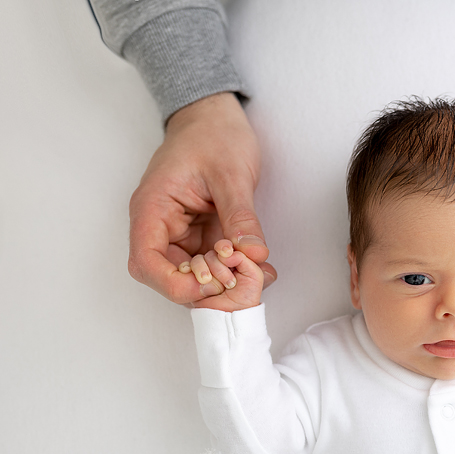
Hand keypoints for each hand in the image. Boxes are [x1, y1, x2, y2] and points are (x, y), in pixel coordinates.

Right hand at [127, 92, 276, 304]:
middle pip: (169, 277)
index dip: (175, 284)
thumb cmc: (214, 135)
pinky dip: (234, 270)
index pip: (146, 263)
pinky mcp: (200, 235)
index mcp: (152, 209)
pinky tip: (260, 267)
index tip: (212, 283)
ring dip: (224, 282)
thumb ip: (241, 216)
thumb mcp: (232, 174)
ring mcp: (180, 233)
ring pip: (193, 275)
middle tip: (244, 280)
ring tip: (257, 274)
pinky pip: (212, 262)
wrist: (215, 117)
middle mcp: (160, 226)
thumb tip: (254, 254)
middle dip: (206, 287)